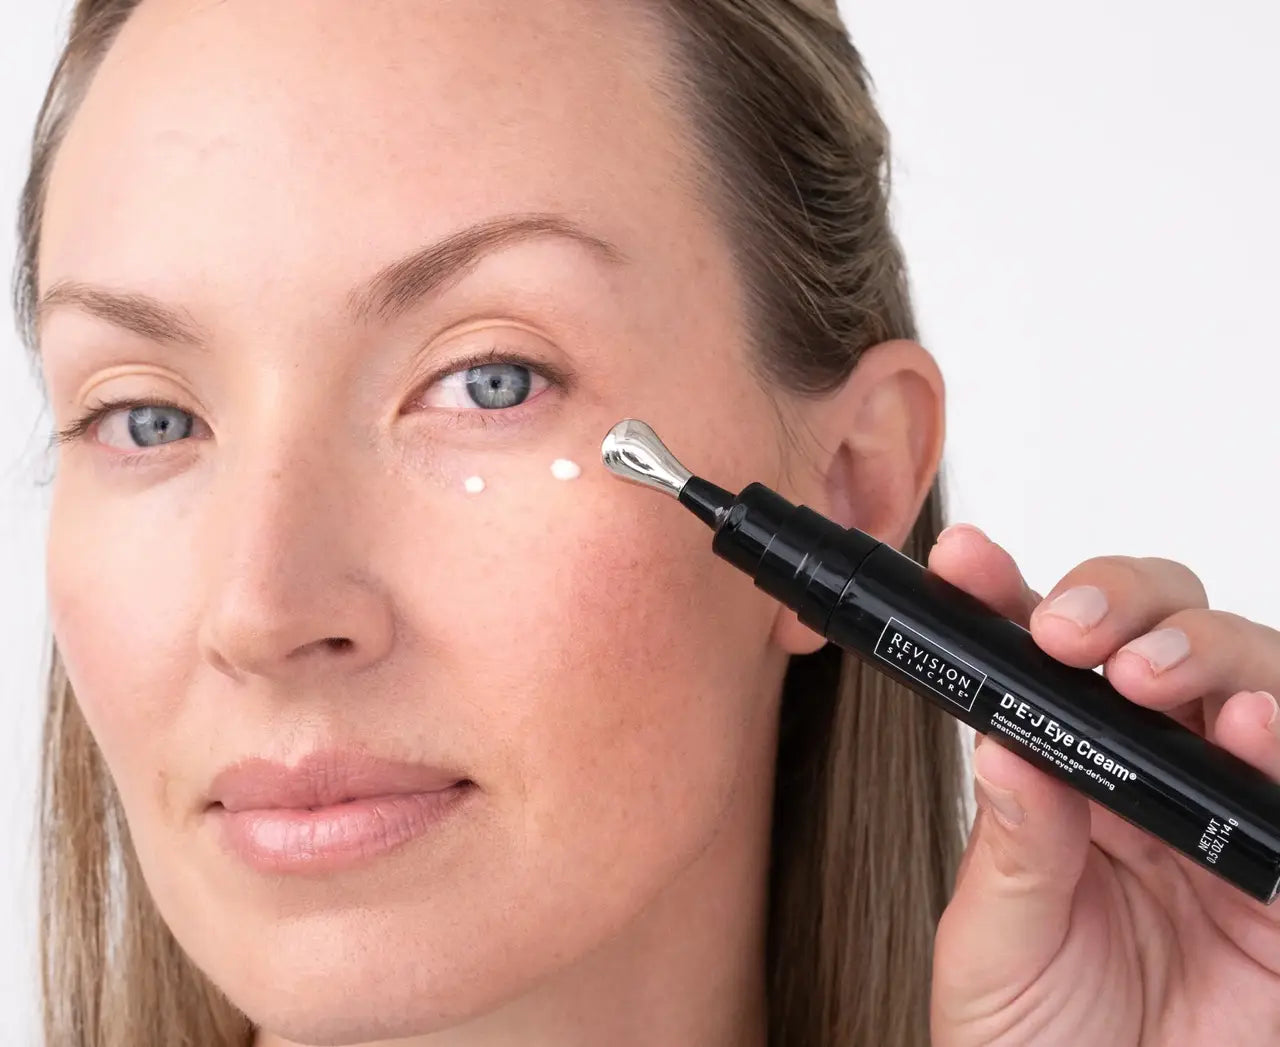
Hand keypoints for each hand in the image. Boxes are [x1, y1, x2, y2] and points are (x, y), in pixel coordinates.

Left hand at [926, 523, 1279, 1046]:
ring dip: (1206, 653)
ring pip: (1248, 683)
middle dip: (1122, 603)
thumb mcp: (997, 945)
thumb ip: (1013, 849)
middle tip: (1069, 633)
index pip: (1038, 661)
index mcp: (1061, 776)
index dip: (1004, 595)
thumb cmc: (1033, 1041)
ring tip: (1151, 676)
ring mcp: (1225, 817)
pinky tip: (1254, 729)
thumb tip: (1006, 744)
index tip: (962, 563)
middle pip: (1161, 635)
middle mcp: (1148, 778)